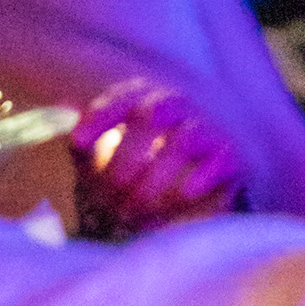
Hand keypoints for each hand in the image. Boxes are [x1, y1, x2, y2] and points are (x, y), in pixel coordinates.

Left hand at [71, 79, 245, 238]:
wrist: (185, 192)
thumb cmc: (131, 173)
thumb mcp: (100, 161)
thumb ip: (85, 148)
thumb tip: (74, 138)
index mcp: (142, 99)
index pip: (122, 98)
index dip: (101, 116)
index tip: (78, 143)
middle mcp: (176, 106)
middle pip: (153, 114)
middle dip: (127, 157)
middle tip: (111, 192)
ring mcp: (206, 128)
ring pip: (186, 139)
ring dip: (158, 174)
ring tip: (137, 207)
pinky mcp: (229, 156)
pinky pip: (221, 161)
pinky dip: (202, 177)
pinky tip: (183, 194)